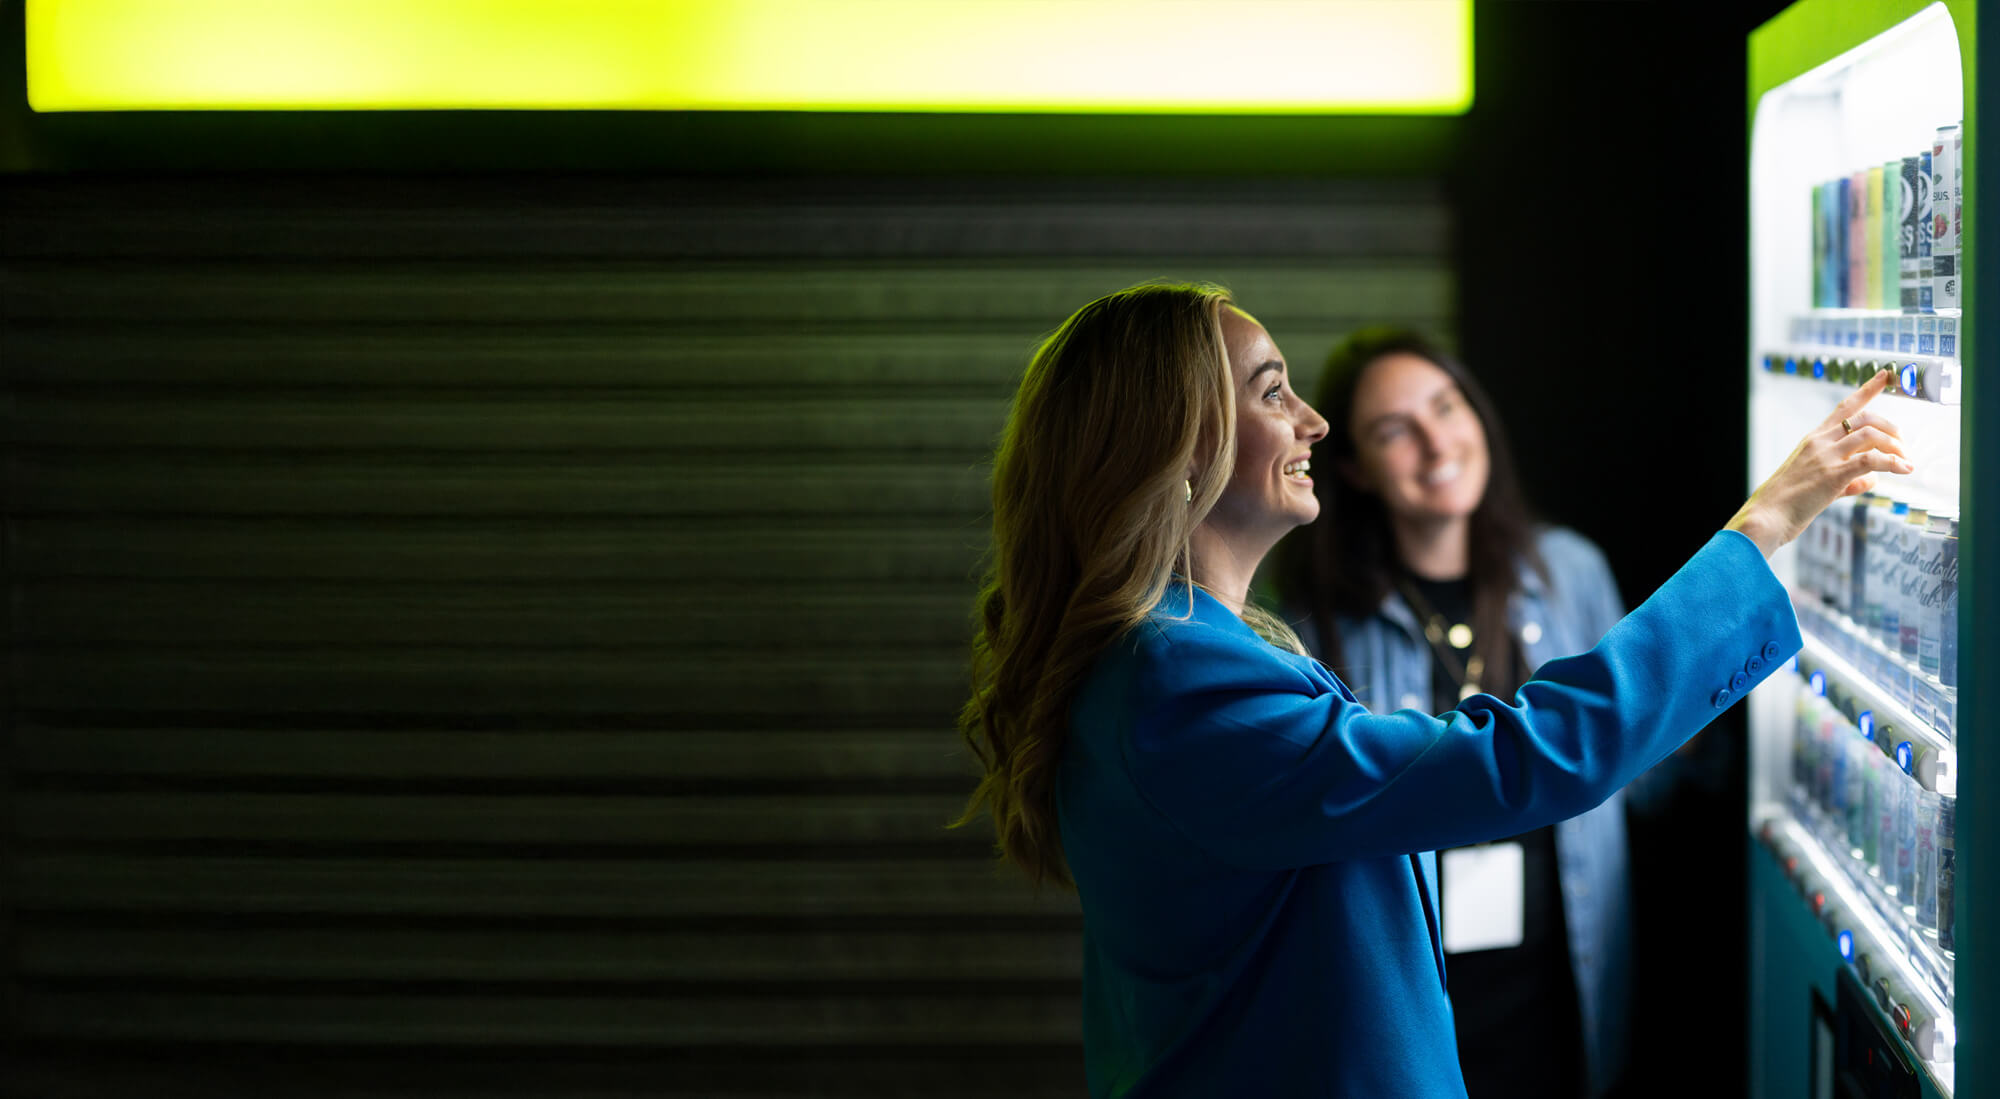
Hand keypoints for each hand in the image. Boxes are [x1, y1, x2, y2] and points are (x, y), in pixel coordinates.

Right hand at [1726, 368, 1912, 557]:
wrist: (1766, 517)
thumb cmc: (1786, 504)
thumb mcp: (1818, 484)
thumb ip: (1847, 478)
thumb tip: (1872, 479)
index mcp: (1814, 439)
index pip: (1844, 407)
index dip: (1868, 389)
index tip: (1887, 375)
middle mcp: (1820, 442)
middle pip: (1865, 418)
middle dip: (1891, 428)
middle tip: (1903, 446)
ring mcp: (1826, 456)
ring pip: (1872, 435)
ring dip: (1895, 446)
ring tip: (1906, 461)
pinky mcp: (1833, 474)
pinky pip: (1871, 460)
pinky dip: (1893, 464)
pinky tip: (1905, 470)